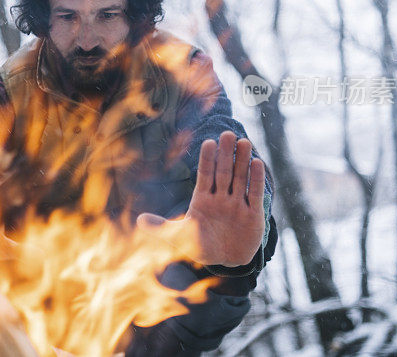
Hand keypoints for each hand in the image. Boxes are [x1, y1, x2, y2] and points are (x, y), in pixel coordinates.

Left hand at [138, 130, 265, 266]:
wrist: (224, 261)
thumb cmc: (200, 245)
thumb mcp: (178, 237)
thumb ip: (161, 228)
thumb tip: (139, 220)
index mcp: (202, 199)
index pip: (205, 175)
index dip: (207, 160)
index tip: (208, 142)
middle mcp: (221, 198)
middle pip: (224, 172)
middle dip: (225, 154)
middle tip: (227, 134)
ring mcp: (237, 204)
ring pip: (240, 179)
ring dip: (242, 161)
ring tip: (244, 142)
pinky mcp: (253, 215)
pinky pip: (254, 194)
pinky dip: (255, 180)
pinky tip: (257, 163)